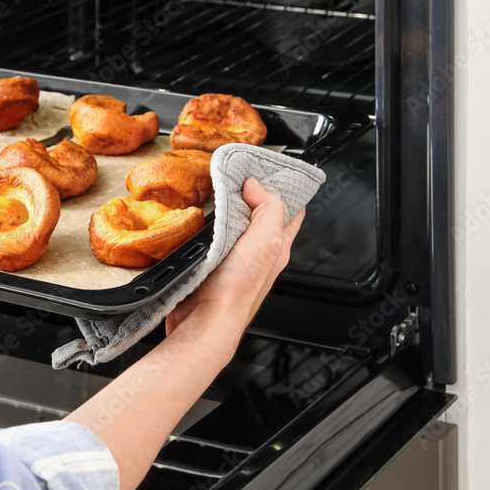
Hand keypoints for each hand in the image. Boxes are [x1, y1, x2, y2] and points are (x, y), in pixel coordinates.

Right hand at [165, 177, 304, 341]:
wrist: (205, 320)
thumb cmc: (237, 291)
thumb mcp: (265, 240)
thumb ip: (268, 208)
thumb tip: (257, 185)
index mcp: (278, 246)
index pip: (292, 210)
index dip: (287, 188)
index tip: (272, 168)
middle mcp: (258, 253)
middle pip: (260, 215)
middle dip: (251, 193)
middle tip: (238, 174)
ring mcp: (233, 259)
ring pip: (234, 225)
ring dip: (225, 208)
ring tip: (215, 189)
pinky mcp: (210, 265)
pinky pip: (210, 238)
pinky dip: (205, 225)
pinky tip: (197, 216)